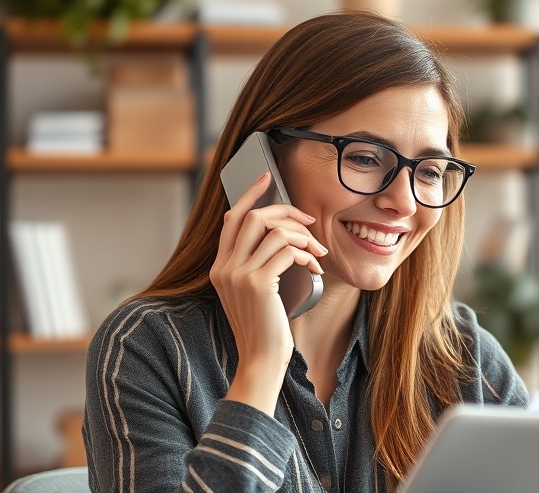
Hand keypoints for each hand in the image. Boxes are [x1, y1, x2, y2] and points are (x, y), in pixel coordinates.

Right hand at [210, 172, 326, 414]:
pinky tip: (314, 266)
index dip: (250, 195)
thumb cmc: (266, 329)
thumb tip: (283, 236)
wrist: (261, 361)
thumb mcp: (256, 293)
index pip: (232, 218)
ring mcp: (238, 274)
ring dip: (303, 236)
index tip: (266, 178)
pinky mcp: (257, 283)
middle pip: (254, 216)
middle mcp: (224, 267)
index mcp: (221, 267)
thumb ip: (258, 265)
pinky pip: (285, 249)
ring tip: (318, 251)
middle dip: (287, 211)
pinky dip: (305, 252)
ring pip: (274, 230)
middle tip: (310, 221)